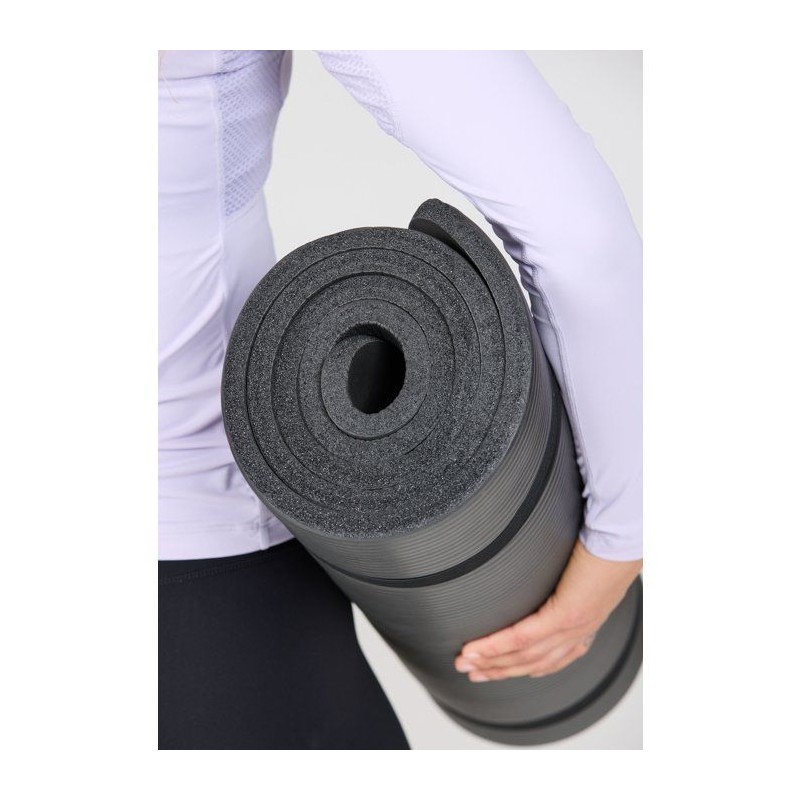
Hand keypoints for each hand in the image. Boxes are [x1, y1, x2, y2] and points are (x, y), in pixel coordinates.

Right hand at [454, 540, 641, 680]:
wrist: (624, 533)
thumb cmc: (606, 539)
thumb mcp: (584, 561)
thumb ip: (564, 568)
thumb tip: (539, 556)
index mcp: (587, 619)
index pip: (554, 655)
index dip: (525, 665)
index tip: (499, 667)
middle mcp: (582, 628)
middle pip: (536, 661)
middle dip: (500, 669)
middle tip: (472, 672)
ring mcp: (575, 625)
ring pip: (526, 655)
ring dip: (492, 662)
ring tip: (465, 663)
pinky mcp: (566, 614)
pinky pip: (523, 636)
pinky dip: (495, 646)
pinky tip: (475, 649)